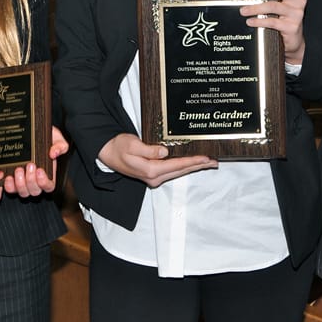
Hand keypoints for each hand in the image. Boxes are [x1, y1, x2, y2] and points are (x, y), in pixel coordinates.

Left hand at [4, 126, 70, 196]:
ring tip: (18, 169)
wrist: (32, 132)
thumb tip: (54, 154)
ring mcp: (24, 182)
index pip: (49, 186)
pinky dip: (8, 185)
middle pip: (35, 191)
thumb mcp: (57, 138)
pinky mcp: (12, 181)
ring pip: (23, 192)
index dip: (44, 182)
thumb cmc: (46, 138)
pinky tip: (7, 176)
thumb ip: (60, 145)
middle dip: (31, 180)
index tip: (39, 170)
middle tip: (29, 165)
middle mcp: (36, 180)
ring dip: (20, 184)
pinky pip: (10, 189)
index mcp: (48, 174)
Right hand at [98, 133, 216, 187]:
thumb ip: (148, 149)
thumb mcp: (131, 144)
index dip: (193, 161)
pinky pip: (173, 171)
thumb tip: (164, 152)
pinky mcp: (153, 174)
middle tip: (214, 161)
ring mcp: (153, 177)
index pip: (177, 165)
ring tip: (208, 162)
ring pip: (178, 172)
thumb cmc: (118, 147)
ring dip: (193, 166)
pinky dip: (184, 167)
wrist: (107, 153)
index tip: (206, 158)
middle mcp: (153, 177)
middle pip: (181, 171)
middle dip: (198, 165)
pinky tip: (191, 163)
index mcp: (149, 170)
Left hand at [242, 0, 307, 64]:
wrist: (294, 40)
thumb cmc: (284, 19)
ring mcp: (296, 13)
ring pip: (272, 5)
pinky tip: (250, 21)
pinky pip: (272, 21)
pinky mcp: (292, 26)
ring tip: (243, 11)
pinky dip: (258, 21)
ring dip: (254, 8)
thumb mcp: (281, 3)